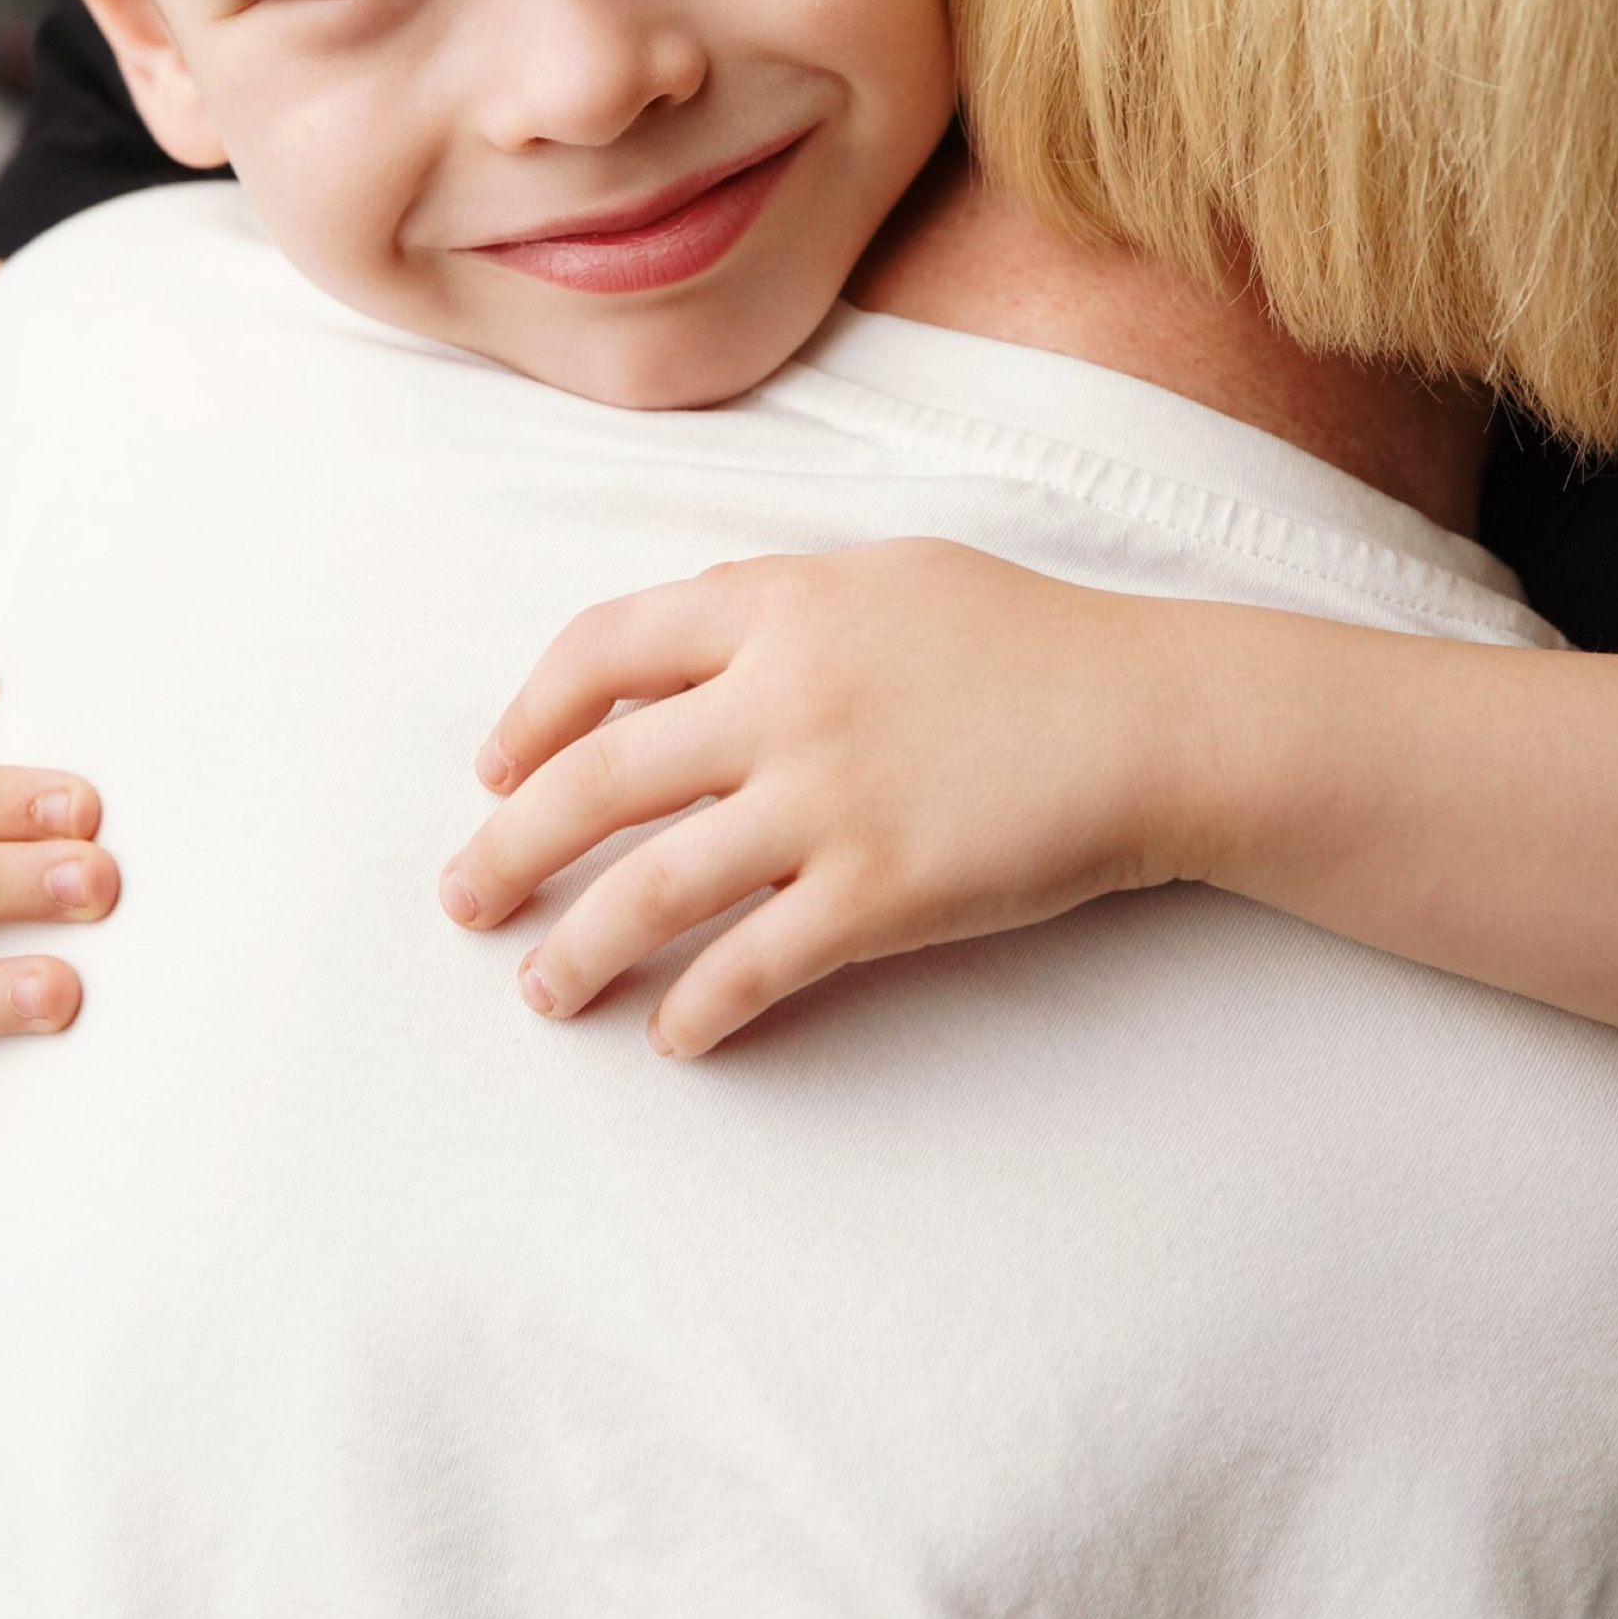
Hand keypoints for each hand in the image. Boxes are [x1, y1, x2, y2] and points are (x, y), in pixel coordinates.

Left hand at [438, 542, 1261, 1056]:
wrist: (1154, 717)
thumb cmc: (1026, 644)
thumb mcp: (885, 581)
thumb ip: (770, 608)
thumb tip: (666, 653)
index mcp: (776, 604)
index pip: (600, 649)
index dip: (529, 717)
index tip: (495, 773)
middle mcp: (782, 696)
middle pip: (593, 781)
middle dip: (508, 851)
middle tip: (463, 905)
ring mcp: (828, 798)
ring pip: (649, 890)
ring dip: (578, 952)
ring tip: (544, 992)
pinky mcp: (880, 893)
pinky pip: (751, 967)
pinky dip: (696, 1012)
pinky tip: (675, 1037)